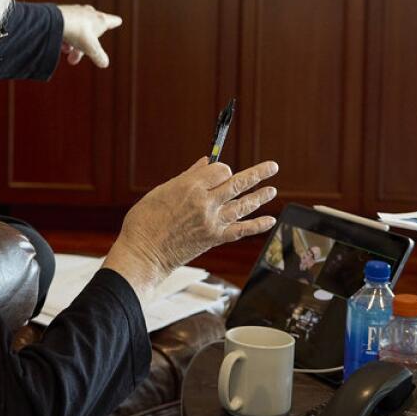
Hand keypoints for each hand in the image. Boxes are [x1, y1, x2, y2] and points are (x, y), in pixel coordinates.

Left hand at [57, 4, 121, 67]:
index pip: (111, 21)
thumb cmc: (77, 31)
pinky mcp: (62, 13)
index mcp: (100, 20)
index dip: (114, 22)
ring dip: (72, 44)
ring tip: (66, 52)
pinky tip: (59, 45)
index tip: (118, 21)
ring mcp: (75, 12)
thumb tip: (105, 63)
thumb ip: (99, 56)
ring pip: (77, 31)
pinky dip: (64, 37)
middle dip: (84, 47)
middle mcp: (89, 13)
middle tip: (74, 60)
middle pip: (91, 32)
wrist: (56, 20)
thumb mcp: (91, 48)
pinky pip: (66, 28)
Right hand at [102, 158, 278, 302]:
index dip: (222, 169)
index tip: (219, 172)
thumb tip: (206, 162)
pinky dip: (257, 225)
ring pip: (244, 205)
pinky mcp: (214, 239)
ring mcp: (212, 222)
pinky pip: (241, 230)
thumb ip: (188, 176)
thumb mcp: (162, 191)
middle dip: (258, 173)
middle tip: (273, 166)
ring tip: (273, 190)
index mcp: (190, 187)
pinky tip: (270, 220)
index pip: (221, 170)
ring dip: (261, 196)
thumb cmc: (145, 220)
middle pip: (238, 183)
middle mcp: (205, 203)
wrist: (143, 254)